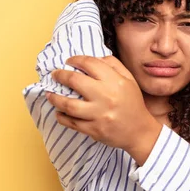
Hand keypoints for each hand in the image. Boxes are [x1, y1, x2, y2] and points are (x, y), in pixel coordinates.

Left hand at [45, 56, 161, 164]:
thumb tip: (94, 58)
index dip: (75, 60)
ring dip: (55, 98)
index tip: (69, 61)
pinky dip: (61, 117)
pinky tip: (59, 112)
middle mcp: (105, 97)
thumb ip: (114, 65)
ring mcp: (98, 115)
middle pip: (75, 81)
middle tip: (55, 75)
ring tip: (50, 94)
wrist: (139, 131)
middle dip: (60, 75)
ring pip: (69, 105)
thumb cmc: (133, 103)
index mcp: (115, 81)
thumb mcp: (129, 80)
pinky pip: (71, 123)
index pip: (90, 64)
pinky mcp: (94, 130)